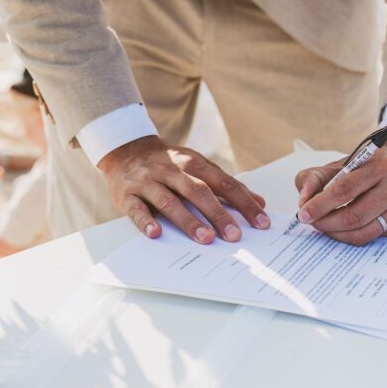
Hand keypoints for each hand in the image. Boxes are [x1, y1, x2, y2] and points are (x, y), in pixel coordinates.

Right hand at [98, 136, 270, 243]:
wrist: (126, 148)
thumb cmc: (168, 163)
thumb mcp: (197, 166)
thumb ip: (225, 185)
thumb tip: (259, 202)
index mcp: (193, 163)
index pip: (224, 183)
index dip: (244, 203)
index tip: (261, 222)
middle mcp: (171, 170)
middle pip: (198, 192)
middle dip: (218, 214)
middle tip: (234, 235)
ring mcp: (148, 181)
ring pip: (170, 201)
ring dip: (188, 220)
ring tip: (205, 238)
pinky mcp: (127, 194)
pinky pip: (137, 209)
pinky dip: (146, 222)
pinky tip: (157, 234)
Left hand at [293, 124, 386, 245]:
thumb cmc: (368, 165)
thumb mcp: (340, 163)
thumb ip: (314, 177)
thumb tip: (303, 201)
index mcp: (378, 166)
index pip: (345, 190)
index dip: (320, 204)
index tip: (303, 213)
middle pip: (354, 216)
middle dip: (325, 222)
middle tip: (310, 221)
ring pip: (362, 232)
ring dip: (335, 233)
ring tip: (322, 225)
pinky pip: (369, 237)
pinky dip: (348, 236)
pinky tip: (338, 229)